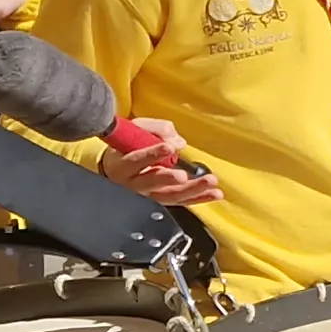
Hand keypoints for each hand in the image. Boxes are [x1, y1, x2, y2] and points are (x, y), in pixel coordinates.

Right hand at [100, 121, 223, 204]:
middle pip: (152, 183)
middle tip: (184, 176)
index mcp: (123, 165)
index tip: (168, 148)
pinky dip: (198, 198)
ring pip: (169, 196)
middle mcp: (134, 184)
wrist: (116, 166)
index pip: (135, 160)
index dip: (151, 154)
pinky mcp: (161, 200)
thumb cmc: (127, 146)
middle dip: (169, 179)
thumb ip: (156, 130)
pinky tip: (214, 194)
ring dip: (192, 191)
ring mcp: (148, 195)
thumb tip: (178, 142)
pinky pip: (180, 202)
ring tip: (211, 184)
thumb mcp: (136, 130)